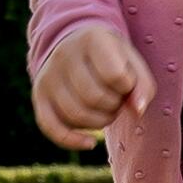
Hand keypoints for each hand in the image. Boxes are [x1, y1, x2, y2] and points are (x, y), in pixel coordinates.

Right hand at [33, 22, 155, 149]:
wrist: (77, 45)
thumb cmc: (112, 58)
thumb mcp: (132, 62)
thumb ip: (143, 86)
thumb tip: (137, 112)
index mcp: (91, 38)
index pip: (115, 76)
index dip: (127, 87)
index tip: (127, 81)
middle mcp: (64, 53)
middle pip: (95, 97)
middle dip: (114, 106)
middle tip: (118, 100)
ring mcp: (48, 75)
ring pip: (77, 114)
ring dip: (100, 122)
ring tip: (107, 111)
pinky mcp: (39, 94)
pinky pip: (51, 127)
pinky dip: (72, 141)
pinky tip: (90, 143)